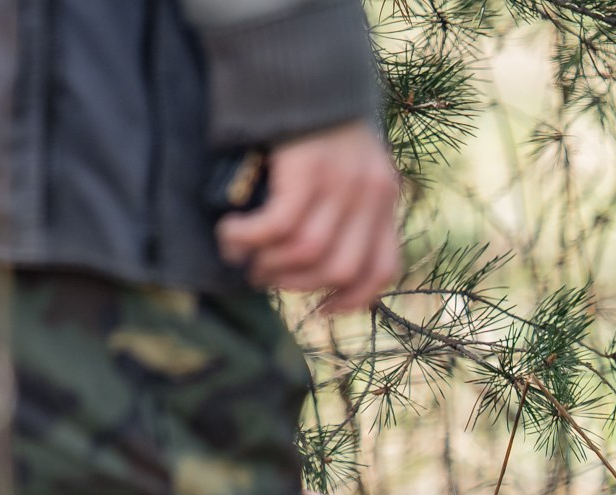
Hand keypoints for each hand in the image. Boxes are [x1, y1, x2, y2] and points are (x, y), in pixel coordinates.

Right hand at [216, 121, 402, 312]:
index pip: (383, 268)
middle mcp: (372, 194)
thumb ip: (341, 209)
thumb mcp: (346, 168)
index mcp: (384, 198)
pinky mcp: (308, 171)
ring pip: (308, 254)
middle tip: (262, 276)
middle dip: (296, 284)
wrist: (302, 62)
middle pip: (340, 269)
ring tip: (241, 256)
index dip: (353, 300)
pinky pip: (278, 226)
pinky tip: (230, 232)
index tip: (321, 311)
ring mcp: (343, 183)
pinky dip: (249, 238)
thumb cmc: (315, 122)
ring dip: (268, 264)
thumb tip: (308, 264)